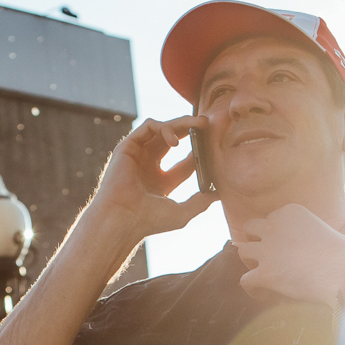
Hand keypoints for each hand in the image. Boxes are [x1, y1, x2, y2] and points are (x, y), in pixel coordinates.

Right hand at [84, 117, 219, 246]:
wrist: (124, 219)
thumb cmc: (149, 221)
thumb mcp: (182, 213)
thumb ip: (200, 202)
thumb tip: (219, 194)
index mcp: (160, 182)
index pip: (185, 161)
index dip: (200, 152)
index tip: (214, 146)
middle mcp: (148, 166)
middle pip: (174, 139)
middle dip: (191, 128)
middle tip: (208, 124)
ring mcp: (138, 155)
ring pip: (162, 128)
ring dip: (181, 123)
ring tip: (197, 125)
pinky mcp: (128, 146)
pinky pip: (148, 126)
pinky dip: (164, 127)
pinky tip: (175, 140)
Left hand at [235, 204, 344, 304]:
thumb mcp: (326, 232)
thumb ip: (312, 235)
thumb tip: (319, 252)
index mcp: (291, 212)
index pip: (273, 218)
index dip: (275, 233)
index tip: (284, 247)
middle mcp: (275, 226)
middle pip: (251, 228)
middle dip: (254, 240)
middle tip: (264, 254)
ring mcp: (268, 249)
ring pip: (243, 251)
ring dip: (250, 262)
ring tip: (262, 274)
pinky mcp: (265, 272)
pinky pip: (245, 280)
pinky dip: (252, 289)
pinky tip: (263, 294)